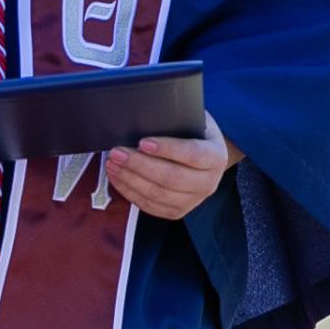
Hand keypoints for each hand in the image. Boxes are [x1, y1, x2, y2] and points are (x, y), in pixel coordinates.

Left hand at [104, 112, 238, 218]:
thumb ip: (177, 121)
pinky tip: (117, 178)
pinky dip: (129, 192)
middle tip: (118, 152)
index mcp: (216, 157)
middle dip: (139, 165)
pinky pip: (150, 205)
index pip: (193, 154)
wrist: (204, 157)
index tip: (142, 142)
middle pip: (171, 178)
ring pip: (158, 194)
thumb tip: (145, 117)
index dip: (168, 149)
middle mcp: (208, 182)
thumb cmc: (193, 134)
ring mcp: (193, 200)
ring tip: (112, 163)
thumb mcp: (193, 121)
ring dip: (130, 179)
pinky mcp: (177, 211)